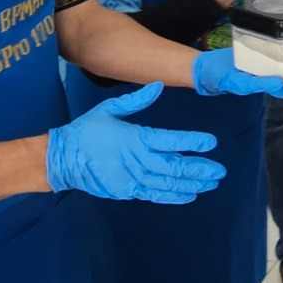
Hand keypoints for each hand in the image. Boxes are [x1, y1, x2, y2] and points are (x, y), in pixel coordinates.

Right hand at [46, 83, 225, 203]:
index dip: (191, 141)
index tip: (211, 142)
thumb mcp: (109, 108)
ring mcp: (132, 178)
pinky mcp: (127, 191)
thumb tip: (157, 85)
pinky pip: (154, 195)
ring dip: (191, 184)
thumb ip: (136, 100)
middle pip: (174, 166)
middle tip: (219, 171)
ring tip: (211, 184)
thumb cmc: (87, 130)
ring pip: (167, 183)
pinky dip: (173, 196)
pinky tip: (190, 196)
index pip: (170, 140)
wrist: (63, 158)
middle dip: (199, 169)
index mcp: (135, 137)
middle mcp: (137, 160)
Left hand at [192, 48, 282, 98]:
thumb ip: (276, 40)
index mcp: (279, 74)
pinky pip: (254, 85)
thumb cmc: (237, 61)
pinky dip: (266, 84)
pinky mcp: (238, 83)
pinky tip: (277, 82)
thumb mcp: (259, 49)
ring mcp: (256, 85)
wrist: (208, 71)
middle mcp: (271, 82)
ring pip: (281, 90)